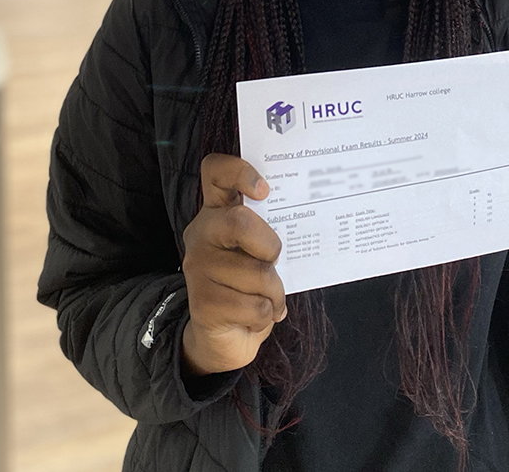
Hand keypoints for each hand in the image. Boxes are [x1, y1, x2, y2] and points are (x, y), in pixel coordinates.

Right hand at [181, 153, 286, 375]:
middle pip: (240, 222)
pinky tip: (256, 315)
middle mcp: (202, 233)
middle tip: (274, 260)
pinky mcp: (202, 303)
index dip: (239, 171)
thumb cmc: (250, 284)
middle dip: (270, 246)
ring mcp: (198, 268)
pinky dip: (266, 314)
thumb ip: (268, 229)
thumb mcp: (259, 250)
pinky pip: (254, 306)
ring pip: (257, 273)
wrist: (225, 336)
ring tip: (268, 298)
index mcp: (218, 212)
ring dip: (274, 292)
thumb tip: (310, 215)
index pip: (215, 172)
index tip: (265, 190)